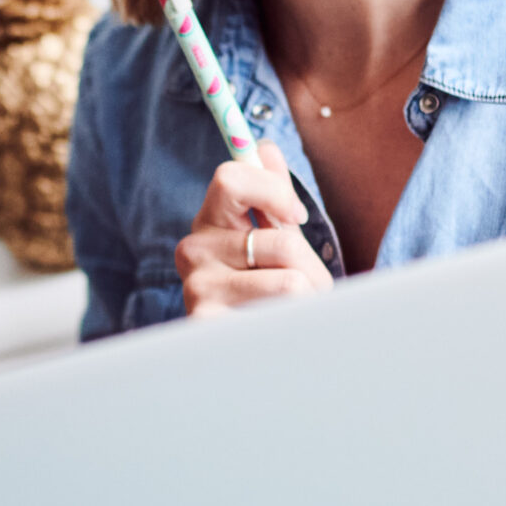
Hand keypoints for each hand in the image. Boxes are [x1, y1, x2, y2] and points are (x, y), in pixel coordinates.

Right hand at [175, 140, 334, 317]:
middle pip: (281, 241)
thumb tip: (265, 148)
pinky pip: (283, 315)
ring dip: (308, 302)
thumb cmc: (264, 292)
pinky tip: (278, 333)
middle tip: (308, 290)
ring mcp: (198, 289)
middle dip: (312, 269)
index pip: (230, 178)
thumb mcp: (270, 240)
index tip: (295, 217)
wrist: (248, 357)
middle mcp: (193, 251)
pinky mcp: (209, 326)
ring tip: (293, 314)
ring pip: (290, 282)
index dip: (274, 191)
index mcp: (208, 223)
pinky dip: (295, 325)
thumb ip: (270, 196)